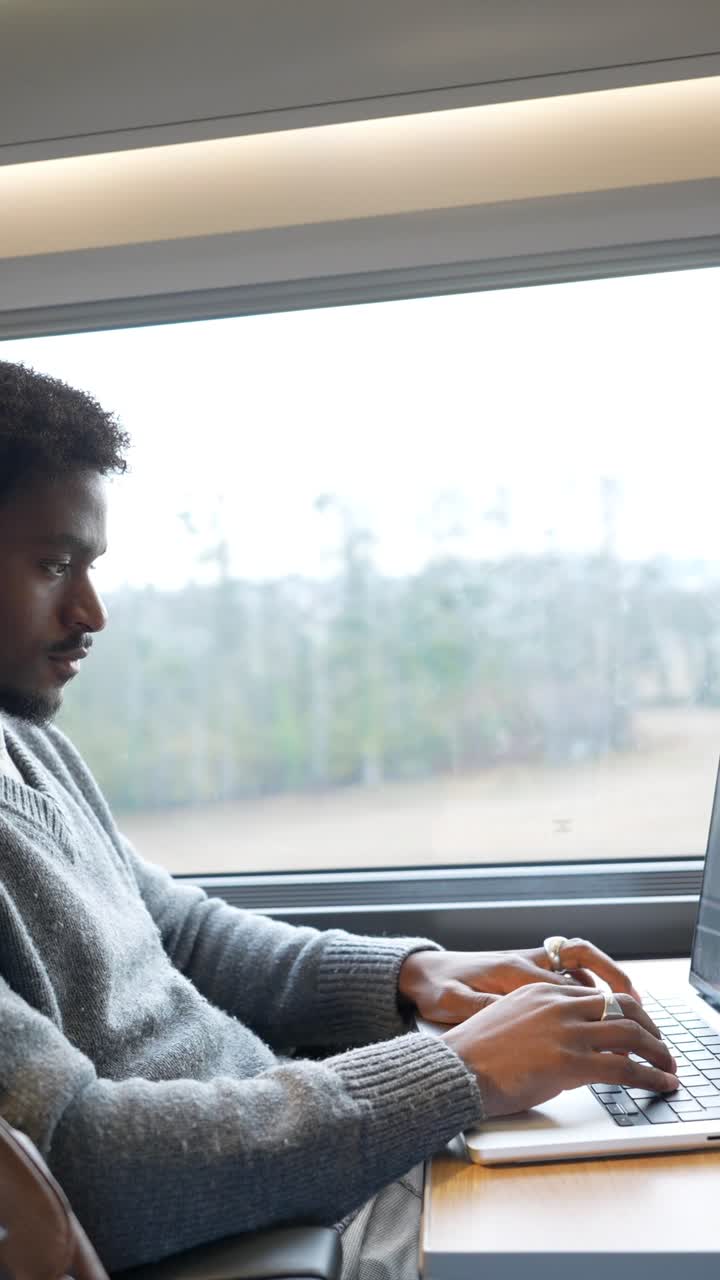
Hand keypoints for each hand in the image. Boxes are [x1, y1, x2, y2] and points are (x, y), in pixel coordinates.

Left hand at [398, 940, 640, 1024]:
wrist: (420, 973)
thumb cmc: (436, 991)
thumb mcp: (452, 1005)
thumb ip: (482, 1008)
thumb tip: (507, 1013)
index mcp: (511, 972)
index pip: (564, 985)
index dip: (593, 1005)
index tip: (616, 1029)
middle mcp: (525, 962)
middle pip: (582, 960)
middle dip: (614, 978)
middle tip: (640, 1006)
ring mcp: (526, 962)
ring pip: (578, 961)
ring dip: (605, 977)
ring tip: (631, 1003)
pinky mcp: (524, 970)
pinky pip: (565, 967)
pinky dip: (586, 981)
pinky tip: (596, 1002)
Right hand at [441, 983, 677, 1115]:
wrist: (452, 1069)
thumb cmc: (473, 1054)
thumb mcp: (509, 1022)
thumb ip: (541, 1025)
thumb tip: (569, 1048)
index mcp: (541, 991)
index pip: (599, 994)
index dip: (626, 1012)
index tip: (638, 1028)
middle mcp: (557, 1004)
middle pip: (622, 1005)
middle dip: (650, 1027)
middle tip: (660, 1047)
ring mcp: (564, 1031)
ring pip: (630, 1032)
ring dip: (657, 1052)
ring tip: (667, 1068)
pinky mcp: (568, 1062)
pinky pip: (624, 1067)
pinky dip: (650, 1077)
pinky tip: (659, 1085)